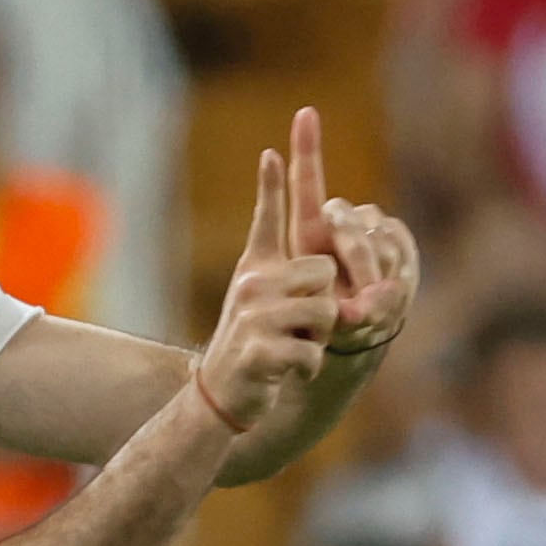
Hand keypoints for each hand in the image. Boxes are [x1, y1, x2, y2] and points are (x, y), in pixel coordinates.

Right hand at [198, 147, 342, 427]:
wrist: (220, 394)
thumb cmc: (249, 342)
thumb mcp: (257, 297)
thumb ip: (280, 267)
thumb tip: (304, 244)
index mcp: (254, 268)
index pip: (265, 219)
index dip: (270, 186)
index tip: (272, 151)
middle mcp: (251, 285)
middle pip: (322, 273)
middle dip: (324, 304)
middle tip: (297, 327)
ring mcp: (254, 317)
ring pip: (325, 312)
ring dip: (318, 338)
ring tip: (292, 347)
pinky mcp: (261, 351)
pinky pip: (312, 350)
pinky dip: (308, 366)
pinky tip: (287, 371)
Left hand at [282, 107, 420, 353]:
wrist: (360, 326)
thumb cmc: (332, 319)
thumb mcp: (331, 319)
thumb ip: (352, 309)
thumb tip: (376, 300)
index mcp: (308, 232)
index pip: (307, 184)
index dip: (307, 148)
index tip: (305, 113)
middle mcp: (338, 221)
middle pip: (347, 220)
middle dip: (356, 260)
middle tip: (360, 297)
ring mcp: (369, 225)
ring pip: (377, 236)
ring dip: (375, 272)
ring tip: (368, 299)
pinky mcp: (395, 236)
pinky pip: (399, 246)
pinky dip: (396, 272)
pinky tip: (388, 288)